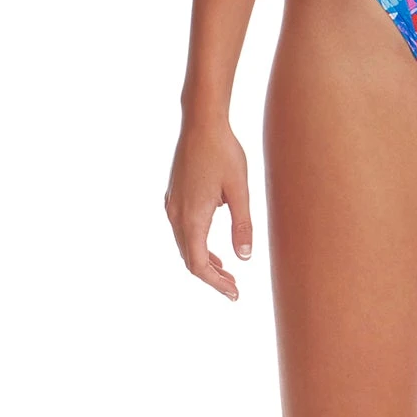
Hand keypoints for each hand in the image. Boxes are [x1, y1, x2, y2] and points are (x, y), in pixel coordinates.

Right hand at [164, 116, 253, 300]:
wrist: (201, 122)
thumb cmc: (224, 152)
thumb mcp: (240, 190)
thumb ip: (242, 225)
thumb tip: (245, 258)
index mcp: (193, 216)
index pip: (199, 264)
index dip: (216, 283)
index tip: (234, 293)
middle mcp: (176, 214)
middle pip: (189, 258)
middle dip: (212, 276)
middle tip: (234, 288)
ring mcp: (172, 205)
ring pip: (185, 245)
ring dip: (204, 261)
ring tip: (227, 272)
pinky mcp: (173, 196)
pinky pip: (182, 231)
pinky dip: (197, 245)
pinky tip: (214, 247)